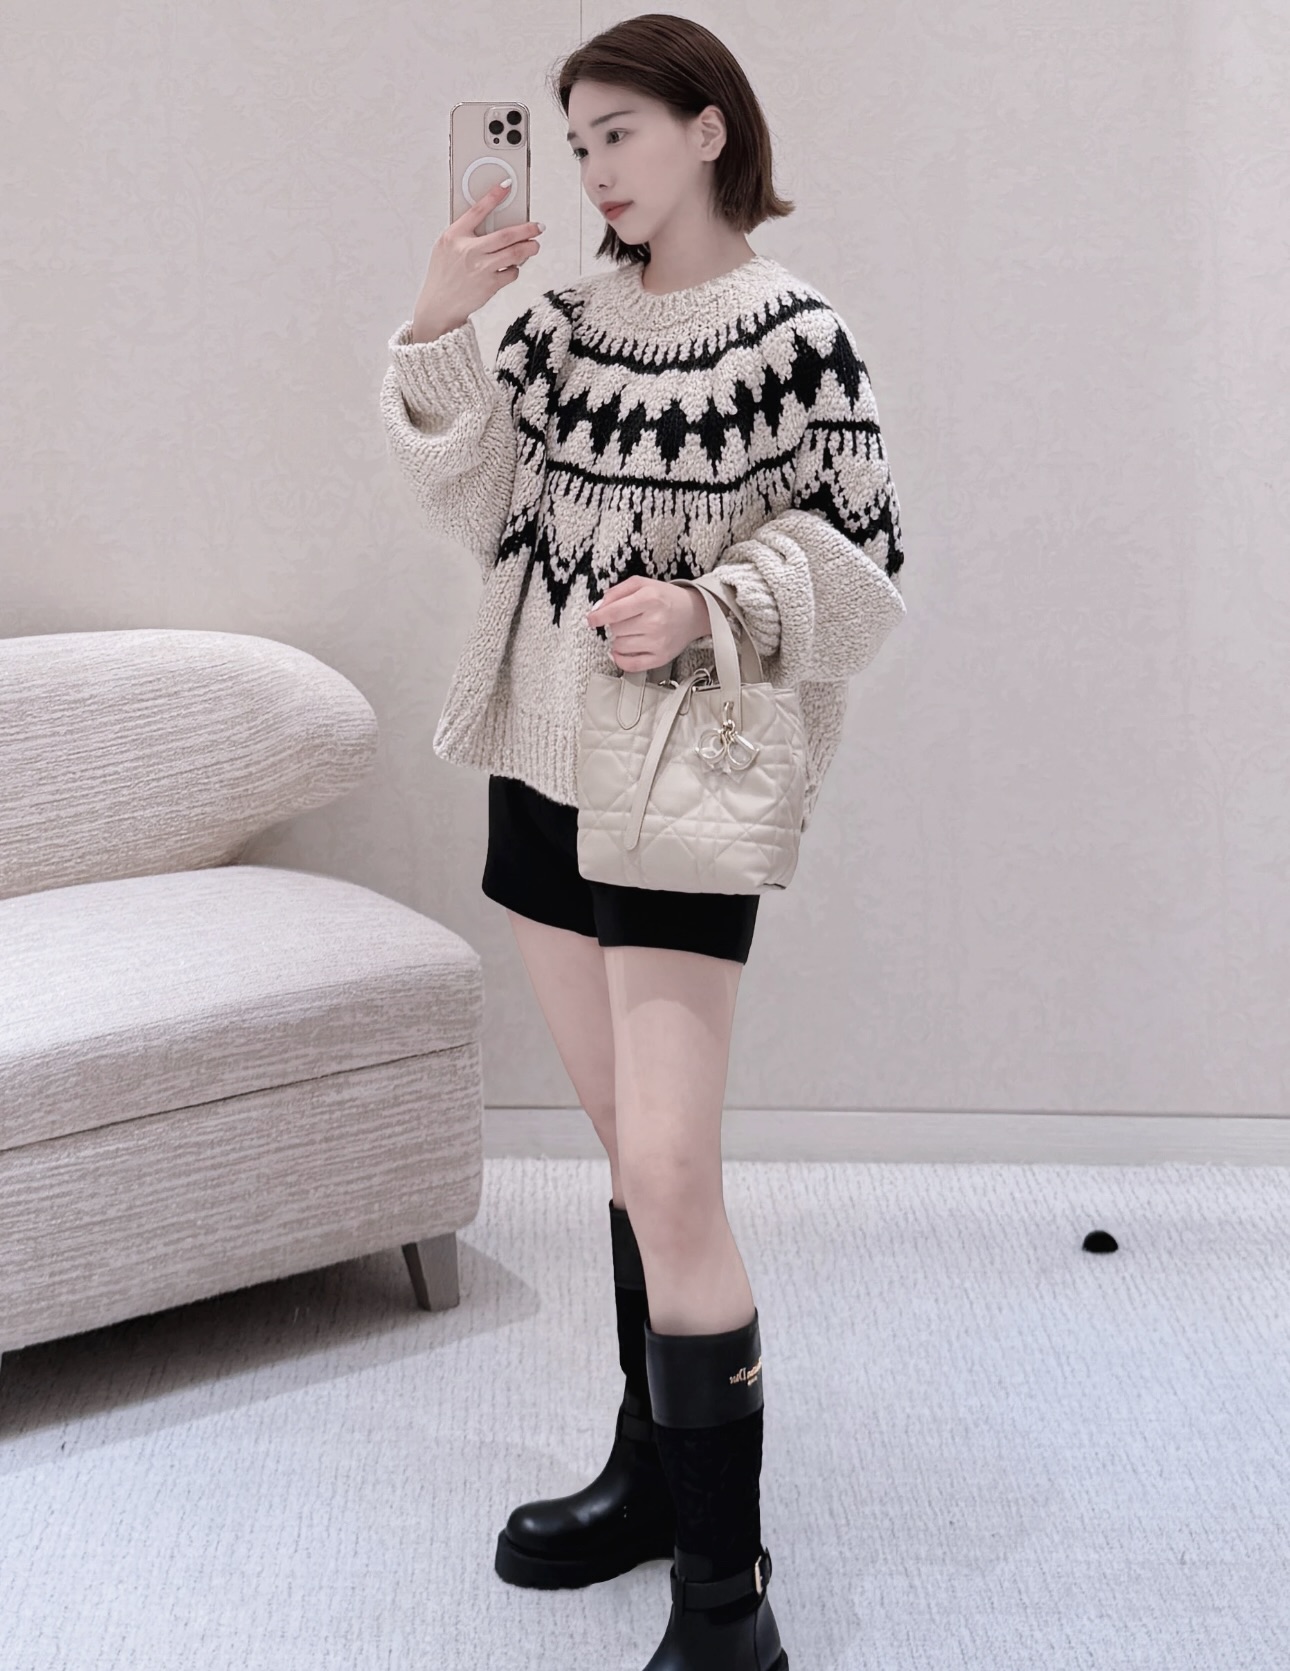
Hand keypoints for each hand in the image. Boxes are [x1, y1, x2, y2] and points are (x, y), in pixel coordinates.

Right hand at [411, 181, 543, 338]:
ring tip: (534, 246)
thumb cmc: (443, 275)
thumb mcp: (445, 247)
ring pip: (515, 254)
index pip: (477, 210)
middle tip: (538, 227)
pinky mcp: (490, 285)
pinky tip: (512, 267)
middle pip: (506, 235)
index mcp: (455, 236)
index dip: (494, 196)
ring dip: (529, 248)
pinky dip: (515, 268)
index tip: (507, 185)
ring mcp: (481, 268)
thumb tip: (489, 223)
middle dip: (527, 229)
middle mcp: (469, 250)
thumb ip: (463, 234)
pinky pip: (512, 272)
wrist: (439, 305)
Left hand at [585, 577, 710, 670]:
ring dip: (619, 639)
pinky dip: (620, 659)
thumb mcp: (642, 584)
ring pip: (620, 646)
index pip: (614, 612)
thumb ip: (617, 592)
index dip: (597, 617)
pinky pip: (631, 665)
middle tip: (628, 619)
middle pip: (616, 629)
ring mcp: (658, 642)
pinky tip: (621, 651)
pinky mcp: (660, 658)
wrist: (693, 613)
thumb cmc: (666, 597)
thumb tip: (597, 608)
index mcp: (650, 598)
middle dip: (615, 624)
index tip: (590, 619)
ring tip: (631, 631)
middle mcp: (655, 621)